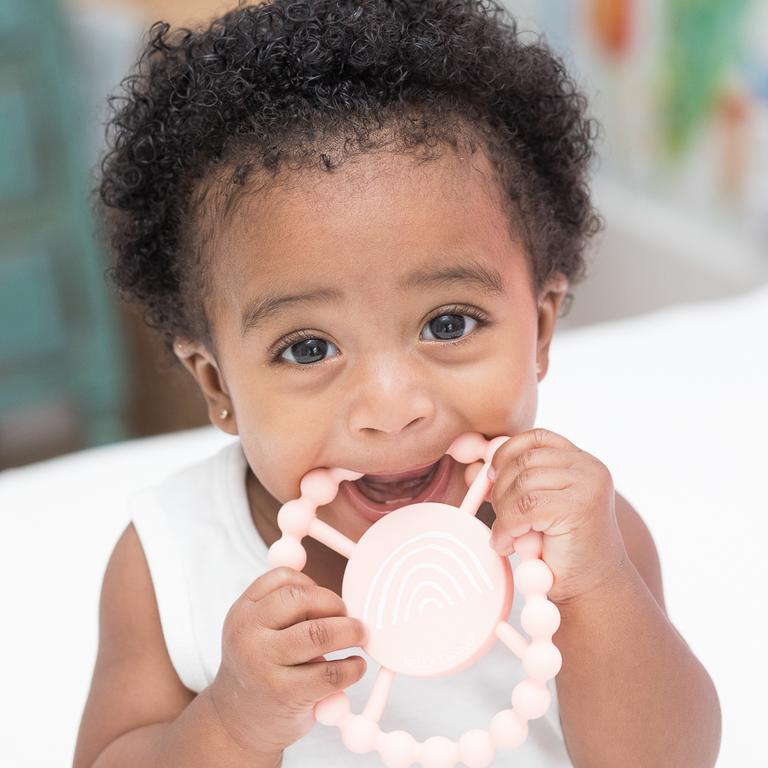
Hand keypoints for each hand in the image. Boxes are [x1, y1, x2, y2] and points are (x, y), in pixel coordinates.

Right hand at [208, 567, 367, 755]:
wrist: (236, 723)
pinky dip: (352, 667)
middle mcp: (248, 633)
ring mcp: (264, 664)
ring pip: (318, 633)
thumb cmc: (261, 667)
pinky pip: (330, 673)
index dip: (313, 583)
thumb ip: (285, 607)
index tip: (327, 599)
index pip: (283, 577)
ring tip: (360, 635)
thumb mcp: (258, 631)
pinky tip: (355, 667)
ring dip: (350, 631)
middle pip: (302, 598)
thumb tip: (332, 591)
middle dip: (334, 603)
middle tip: (349, 615)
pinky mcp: (285, 694)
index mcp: (243, 611)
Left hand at [487, 428, 628, 604]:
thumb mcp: (533, 508)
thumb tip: (472, 467)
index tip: (492, 478)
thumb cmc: (561, 550)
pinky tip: (508, 544)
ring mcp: (587, 484)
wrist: (592, 590)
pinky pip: (525, 507)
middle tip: (499, 519)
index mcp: (580, 461)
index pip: (535, 438)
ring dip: (504, 512)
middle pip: (524, 459)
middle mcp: (588, 467)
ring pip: (522, 483)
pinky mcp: (578, 507)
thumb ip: (511, 483)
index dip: (507, 453)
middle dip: (500, 488)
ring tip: (506, 537)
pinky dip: (507, 526)